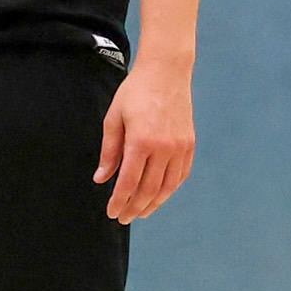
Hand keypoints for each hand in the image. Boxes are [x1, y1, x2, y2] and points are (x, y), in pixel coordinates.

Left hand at [95, 63, 195, 222]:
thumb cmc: (135, 92)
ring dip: (153, 203)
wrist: (166, 72)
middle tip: (124, 218)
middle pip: (148, 190)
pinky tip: (159, 195)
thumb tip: (101, 178)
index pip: (128, 182)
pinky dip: (170, 189)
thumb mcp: (114, 118)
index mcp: (140, 141)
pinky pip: (180, 175)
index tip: (112, 213)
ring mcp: (179, 147)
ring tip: (141, 212)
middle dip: (135, 208)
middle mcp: (163, 148)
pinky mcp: (189, 145)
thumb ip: (109, 152)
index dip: (119, 201)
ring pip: (167, 187)